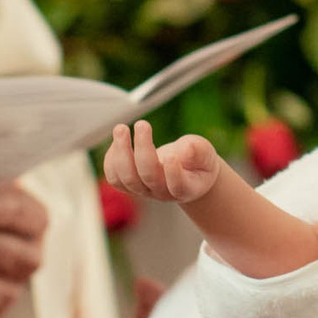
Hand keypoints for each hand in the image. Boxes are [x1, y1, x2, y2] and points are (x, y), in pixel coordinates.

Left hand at [104, 120, 222, 203]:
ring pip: (126, 179)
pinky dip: (111, 159)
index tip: (171, 154)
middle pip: (147, 177)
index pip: (177, 186)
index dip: (173, 173)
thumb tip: (183, 150)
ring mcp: (144, 191)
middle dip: (142, 149)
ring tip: (121, 128)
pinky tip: (119, 141)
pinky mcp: (130, 186)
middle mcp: (162, 193)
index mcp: (186, 187)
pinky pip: (115, 179)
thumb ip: (198, 151)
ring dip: (120, 152)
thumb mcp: (205, 153)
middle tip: (142, 124)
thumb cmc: (197, 161)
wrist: (186, 173)